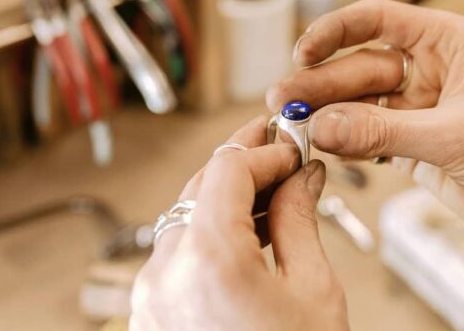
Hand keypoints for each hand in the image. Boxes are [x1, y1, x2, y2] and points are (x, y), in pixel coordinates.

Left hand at [129, 117, 348, 330]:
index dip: (266, 151)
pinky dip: (207, 237)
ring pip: (184, 220)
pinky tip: (245, 236)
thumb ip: (299, 222)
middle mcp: (167, 277)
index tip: (294, 149)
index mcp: (210, 262)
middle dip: (244, 167)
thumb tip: (302, 177)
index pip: (229, 170)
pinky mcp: (149, 316)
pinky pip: (175, 257)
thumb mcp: (313, 291)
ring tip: (272, 196)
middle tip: (283, 153)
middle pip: (200, 188)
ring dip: (225, 200)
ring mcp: (152, 299)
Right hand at [267, 0, 463, 249]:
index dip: (336, 30)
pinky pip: (366, 137)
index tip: (302, 52)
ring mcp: (417, 108)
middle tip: (282, 102)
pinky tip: (317, 146)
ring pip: (358, 103)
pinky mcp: (411, 145)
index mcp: (448, 42)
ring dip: (325, 114)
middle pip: (358, 66)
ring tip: (288, 125)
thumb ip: (385, 131)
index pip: (379, 19)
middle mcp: (428, 69)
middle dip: (320, 84)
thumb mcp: (457, 137)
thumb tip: (321, 126)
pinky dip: (342, 142)